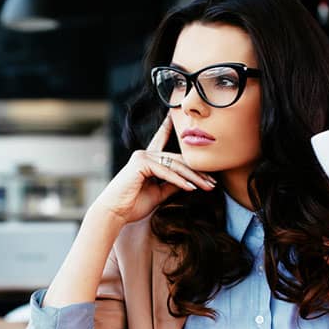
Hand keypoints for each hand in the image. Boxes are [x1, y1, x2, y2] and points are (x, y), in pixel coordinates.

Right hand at [90, 114, 217, 225]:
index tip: (176, 115)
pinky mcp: (141, 163)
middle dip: (197, 171)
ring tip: (208, 186)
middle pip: (177, 160)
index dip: (169, 127)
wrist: (114, 213)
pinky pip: (166, 172)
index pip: (163, 141)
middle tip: (213, 182)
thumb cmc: (132, 205)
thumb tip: (189, 181)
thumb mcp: (158, 193)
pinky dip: (179, 181)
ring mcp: (142, 156)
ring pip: (175, 165)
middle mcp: (145, 154)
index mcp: (147, 160)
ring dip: (193, 177)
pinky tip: (191, 188)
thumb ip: (172, 184)